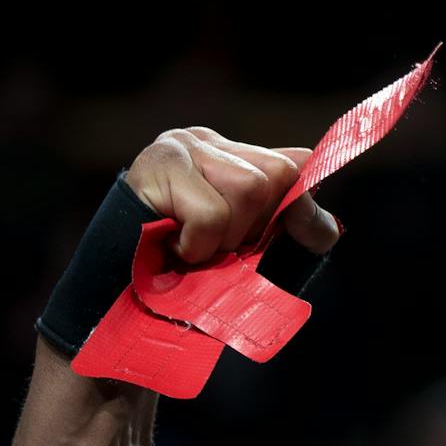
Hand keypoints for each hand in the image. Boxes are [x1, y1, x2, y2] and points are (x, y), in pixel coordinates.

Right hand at [124, 128, 339, 264]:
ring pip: (250, 190)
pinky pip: (212, 213)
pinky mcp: (157, 167)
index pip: (293, 164)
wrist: (121, 304)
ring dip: (226, 239)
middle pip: (278, 175)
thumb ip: (293, 227)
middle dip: (257, 228)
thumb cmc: (188, 277)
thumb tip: (324, 223)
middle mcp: (203, 140)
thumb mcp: (254, 250)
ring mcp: (178, 148)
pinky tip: (172, 249)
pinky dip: (200, 246)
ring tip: (193, 249)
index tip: (281, 238)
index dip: (297, 209)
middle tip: (219, 248)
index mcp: (228, 155)